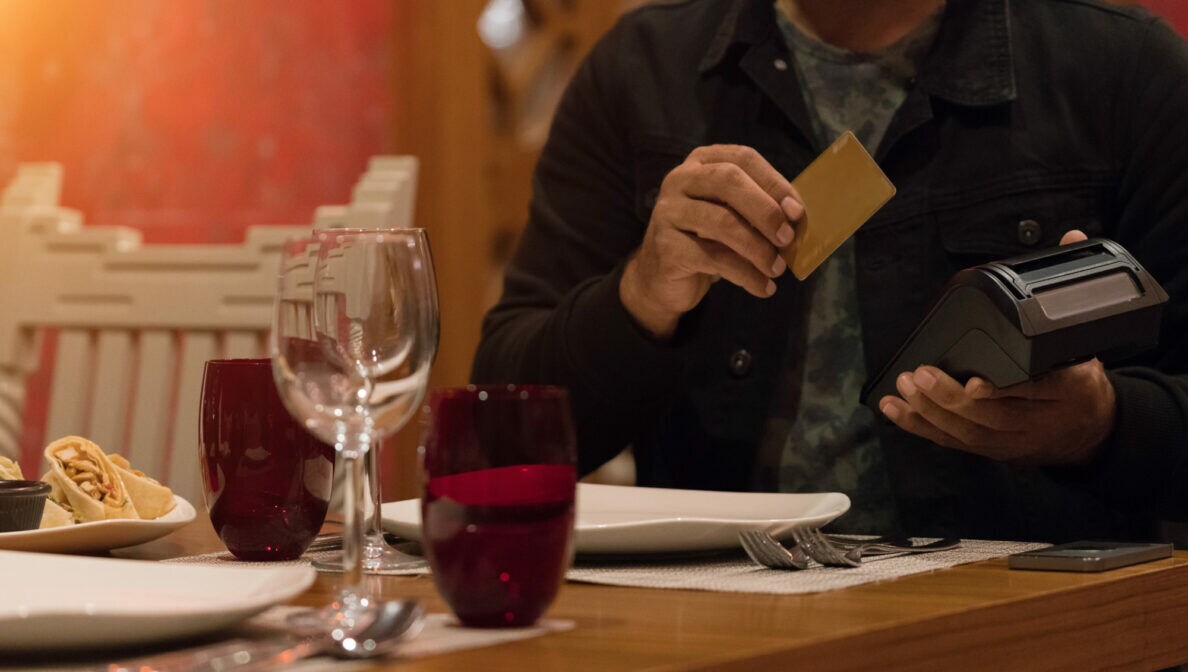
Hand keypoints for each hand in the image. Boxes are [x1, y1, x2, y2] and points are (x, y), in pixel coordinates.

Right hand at [620, 145, 801, 338]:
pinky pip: (713, 258)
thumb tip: (798, 218)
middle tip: (788, 238)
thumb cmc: (705, 240)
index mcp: (701, 162)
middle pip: (728, 181)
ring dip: (758, 248)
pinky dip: (745, 275)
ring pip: (721, 222)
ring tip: (777, 269)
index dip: (774, 183)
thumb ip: (758, 209)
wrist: (661, 278)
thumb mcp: (732, 216)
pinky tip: (762, 287)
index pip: (743, 159)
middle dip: (765, 210)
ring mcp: (668, 212)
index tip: (797, 211)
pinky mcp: (665, 247)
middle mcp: (680, 179)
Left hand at [877, 230, 1117, 464]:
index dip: (1006, 391)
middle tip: (920, 375)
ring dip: (930, 411)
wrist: (1092, 431)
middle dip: (951, 397)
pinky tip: (893, 409)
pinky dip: (919, 426)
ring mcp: (1014, 439)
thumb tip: (1071, 236)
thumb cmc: (1079, 379)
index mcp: (1071, 391)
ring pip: (968, 432)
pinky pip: (952, 441)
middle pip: (992, 415)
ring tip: (904, 386)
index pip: (1038, 391)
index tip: (976, 383)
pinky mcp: (991, 449)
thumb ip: (1073, 291)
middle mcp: (1041, 420)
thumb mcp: (1086, 341)